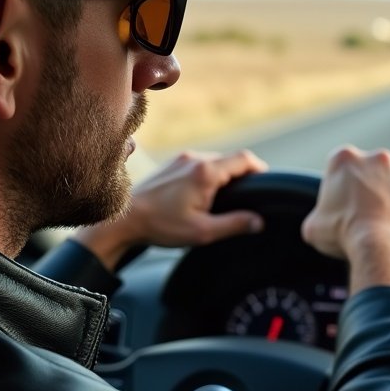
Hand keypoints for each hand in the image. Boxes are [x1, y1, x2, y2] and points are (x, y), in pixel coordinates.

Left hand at [72, 149, 266, 268]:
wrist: (124, 219)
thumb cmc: (160, 225)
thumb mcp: (202, 231)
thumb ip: (235, 224)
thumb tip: (259, 221)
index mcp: (206, 172)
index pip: (245, 159)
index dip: (260, 170)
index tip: (266, 185)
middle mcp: (195, 159)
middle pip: (231, 160)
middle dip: (242, 177)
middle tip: (246, 199)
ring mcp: (182, 159)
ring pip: (215, 162)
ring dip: (224, 177)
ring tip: (223, 201)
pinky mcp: (173, 164)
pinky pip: (200, 164)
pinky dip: (208, 176)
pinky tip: (202, 197)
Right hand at [301, 145, 389, 297]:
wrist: (383, 249)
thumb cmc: (344, 233)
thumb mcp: (313, 226)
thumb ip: (318, 217)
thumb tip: (321, 225)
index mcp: (346, 158)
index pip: (336, 167)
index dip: (334, 188)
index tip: (334, 205)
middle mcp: (379, 160)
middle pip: (368, 173)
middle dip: (363, 191)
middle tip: (355, 216)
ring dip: (386, 205)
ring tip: (375, 231)